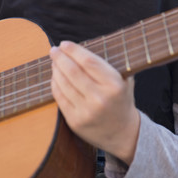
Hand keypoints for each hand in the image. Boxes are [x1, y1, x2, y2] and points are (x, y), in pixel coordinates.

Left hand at [50, 41, 139, 164]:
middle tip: (54, 50)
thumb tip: (83, 48)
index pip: (88, 61)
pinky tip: (55, 77)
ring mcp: (86, 111)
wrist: (123, 133)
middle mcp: (100, 98)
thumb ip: (108, 63)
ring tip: (54, 62)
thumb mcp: (124, 79)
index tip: (64, 44)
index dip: (74, 50)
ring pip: (64, 84)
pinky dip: (55, 84)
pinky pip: (60, 98)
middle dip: (60, 58)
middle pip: (73, 71)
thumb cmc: (121, 99)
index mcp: (114, 85)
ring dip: (56, 70)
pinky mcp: (75, 121)